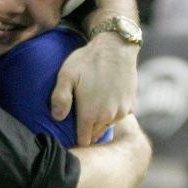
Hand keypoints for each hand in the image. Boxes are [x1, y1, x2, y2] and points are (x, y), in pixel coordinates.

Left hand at [51, 32, 136, 146]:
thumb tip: (57, 118)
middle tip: (79, 117)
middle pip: (95, 135)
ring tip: (93, 104)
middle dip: (87, 130)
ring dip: (100, 121)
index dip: (76, 139)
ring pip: (107, 126)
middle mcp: (107, 117)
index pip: (83, 141)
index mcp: (90, 114)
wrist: (116, 46)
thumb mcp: (66, 75)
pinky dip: (112, 112)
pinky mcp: (131, 106)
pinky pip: (118, 116)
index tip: (70, 133)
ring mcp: (121, 112)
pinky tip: (106, 98)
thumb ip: (60, 98)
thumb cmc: (87, 60)